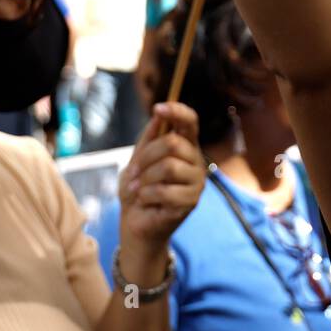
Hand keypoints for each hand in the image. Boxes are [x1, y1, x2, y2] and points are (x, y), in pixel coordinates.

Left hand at [117, 102, 202, 266]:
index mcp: (185, 146)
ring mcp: (196, 182)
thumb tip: (157, 114)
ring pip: (168, 167)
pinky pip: (165, 191)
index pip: (190, 122)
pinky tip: (145, 201)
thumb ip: (149, 138)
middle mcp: (195, 161)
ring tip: (139, 188)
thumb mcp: (138, 159)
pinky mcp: (191, 202)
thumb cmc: (138, 188)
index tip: (158, 108)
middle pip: (172, 143)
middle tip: (134, 172)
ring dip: (145, 178)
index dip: (177, 111)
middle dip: (146, 157)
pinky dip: (146, 195)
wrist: (136, 221)